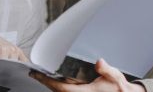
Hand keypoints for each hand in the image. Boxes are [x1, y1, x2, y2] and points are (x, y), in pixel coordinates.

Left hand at [29, 59, 145, 91]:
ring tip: (40, 76)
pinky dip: (57, 86)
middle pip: (56, 91)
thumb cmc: (118, 87)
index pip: (61, 87)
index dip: (48, 81)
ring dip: (49, 84)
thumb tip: (99, 63)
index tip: (37, 74)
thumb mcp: (115, 76)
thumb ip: (106, 69)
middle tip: (34, 73)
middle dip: (44, 82)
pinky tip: (53, 81)